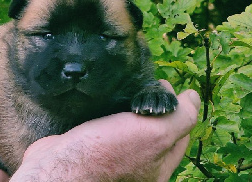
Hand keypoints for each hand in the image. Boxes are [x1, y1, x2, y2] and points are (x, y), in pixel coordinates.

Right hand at [10, 80, 199, 181]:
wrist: (58, 165)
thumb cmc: (106, 152)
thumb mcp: (154, 134)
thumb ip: (180, 117)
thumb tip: (193, 97)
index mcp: (158, 167)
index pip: (179, 132)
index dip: (175, 105)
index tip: (160, 84)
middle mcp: (138, 165)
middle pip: (154, 128)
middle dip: (152, 104)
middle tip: (142, 84)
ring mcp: (113, 157)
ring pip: (129, 125)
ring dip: (129, 105)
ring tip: (125, 86)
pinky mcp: (92, 147)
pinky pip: (107, 125)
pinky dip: (109, 110)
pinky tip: (104, 98)